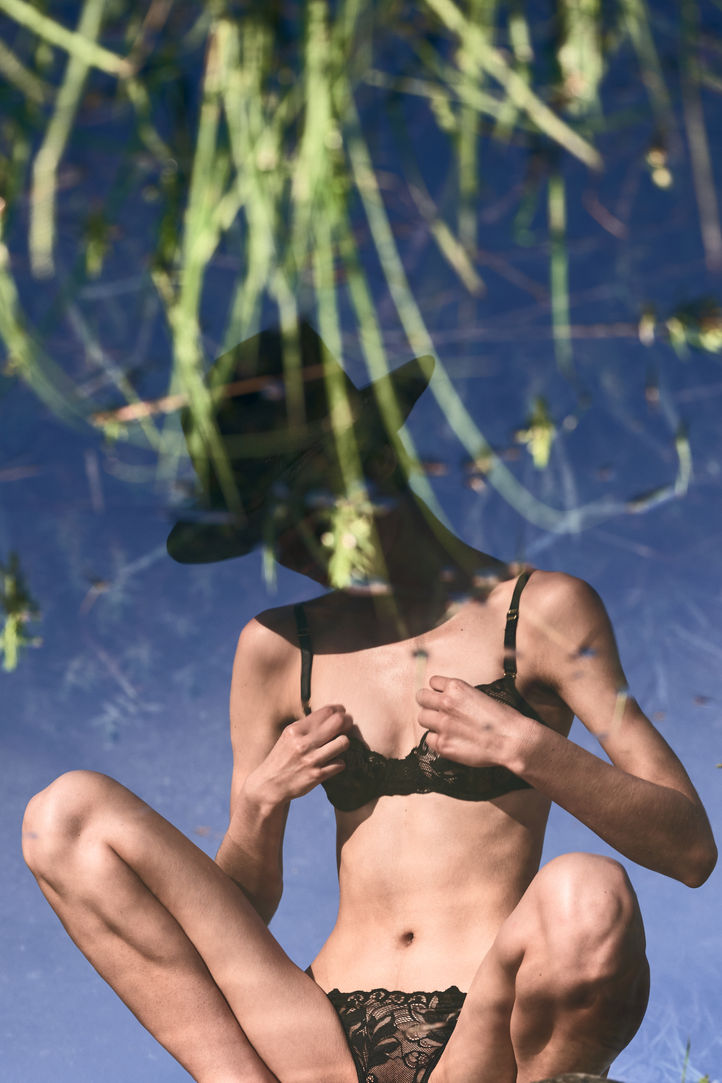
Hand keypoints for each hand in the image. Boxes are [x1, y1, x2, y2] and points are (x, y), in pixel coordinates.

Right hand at [246, 704, 351, 805]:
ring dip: (344, 743)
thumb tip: (332, 714)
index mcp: (295, 730)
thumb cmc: (282, 758)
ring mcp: (311, 760)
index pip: (326, 712)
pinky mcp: (317, 775)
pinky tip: (332, 763)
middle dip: (347, 722)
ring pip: (343, 742)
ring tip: (339, 745)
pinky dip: (339, 762)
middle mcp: (303, 743)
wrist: (269, 785)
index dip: (339, 710)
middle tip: (348, 725)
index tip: (342, 713)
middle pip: (338, 722)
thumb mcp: (289, 736)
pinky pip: (340, 763)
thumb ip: (307, 726)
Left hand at [416, 675, 531, 768]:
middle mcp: (446, 703)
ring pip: (422, 718)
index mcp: (457, 688)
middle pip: (421, 697)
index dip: (438, 690)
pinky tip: (449, 740)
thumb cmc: (502, 719)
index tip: (442, 696)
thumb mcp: (480, 695)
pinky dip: (437, 740)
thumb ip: (460, 696)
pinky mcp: (443, 744)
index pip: (432, 682)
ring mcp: (443, 724)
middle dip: (428, 703)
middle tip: (436, 710)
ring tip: (444, 726)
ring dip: (431, 721)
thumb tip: (449, 699)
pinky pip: (429, 739)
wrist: (512, 740)